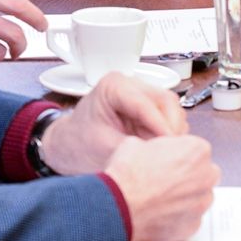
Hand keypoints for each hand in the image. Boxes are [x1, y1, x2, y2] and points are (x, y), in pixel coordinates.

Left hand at [41, 72, 188, 173]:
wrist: (68, 146)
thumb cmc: (78, 145)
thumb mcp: (104, 150)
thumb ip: (133, 151)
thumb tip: (162, 156)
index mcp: (113, 86)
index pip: (145, 103)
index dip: (162, 126)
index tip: (171, 146)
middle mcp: (130, 84)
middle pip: (165, 101)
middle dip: (171, 128)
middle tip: (173, 154)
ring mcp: (140, 94)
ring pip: (171, 108)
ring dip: (173, 131)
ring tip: (165, 153)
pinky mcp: (147, 107)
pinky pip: (168, 117)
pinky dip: (169, 134)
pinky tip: (161, 149)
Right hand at [104, 133, 219, 240]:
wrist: (118, 207)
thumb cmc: (128, 175)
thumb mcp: (136, 143)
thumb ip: (155, 146)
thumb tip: (151, 150)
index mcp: (197, 151)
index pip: (196, 148)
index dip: (179, 153)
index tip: (168, 159)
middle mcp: (205, 177)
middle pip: (204, 172)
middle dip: (190, 174)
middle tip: (167, 177)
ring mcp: (201, 203)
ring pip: (200, 196)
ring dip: (187, 195)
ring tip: (162, 196)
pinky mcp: (193, 226)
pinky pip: (191, 217)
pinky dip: (180, 216)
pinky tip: (161, 212)